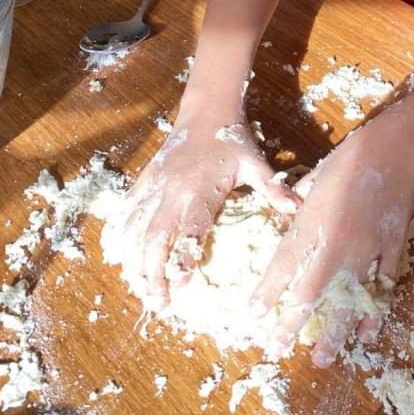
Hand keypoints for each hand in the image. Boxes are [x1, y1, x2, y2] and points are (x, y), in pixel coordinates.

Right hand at [118, 91, 299, 311]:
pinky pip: (125, 212)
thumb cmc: (233, 141)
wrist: (206, 110)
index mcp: (201, 189)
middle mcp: (172, 190)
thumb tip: (297, 208)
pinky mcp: (145, 181)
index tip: (180, 285)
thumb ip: (272, 187)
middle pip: (154, 237)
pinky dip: (118, 235)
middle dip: (152, 273)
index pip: (189, 228)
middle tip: (158, 304)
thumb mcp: (256, 162)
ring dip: (133, 262)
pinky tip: (116, 257)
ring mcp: (155, 186)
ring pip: (135, 229)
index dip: (183, 256)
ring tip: (138, 290)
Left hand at [249, 118, 413, 367]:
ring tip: (321, 359)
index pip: (282, 266)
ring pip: (346, 302)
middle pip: (310, 293)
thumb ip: (297, 202)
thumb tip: (285, 213)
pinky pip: (381, 290)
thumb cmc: (347, 159)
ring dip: (333, 333)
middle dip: (291, 324)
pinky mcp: (390, 252)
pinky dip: (374, 314)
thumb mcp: (313, 178)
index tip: (252, 315)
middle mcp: (334, 245)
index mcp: (311, 224)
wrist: (392, 150)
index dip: (266, 293)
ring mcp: (365, 252)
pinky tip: (365, 335)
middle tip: (277, 350)